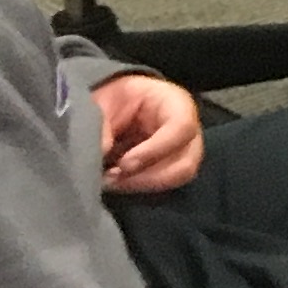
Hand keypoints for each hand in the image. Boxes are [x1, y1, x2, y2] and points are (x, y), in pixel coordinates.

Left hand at [94, 72, 204, 194]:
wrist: (116, 107)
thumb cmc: (115, 100)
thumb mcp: (103, 102)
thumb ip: (101, 125)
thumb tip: (101, 152)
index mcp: (175, 103)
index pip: (181, 127)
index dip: (154, 150)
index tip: (122, 165)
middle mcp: (187, 130)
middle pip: (186, 162)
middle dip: (148, 177)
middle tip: (113, 179)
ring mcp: (183, 151)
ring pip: (177, 178)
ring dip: (142, 185)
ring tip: (111, 181)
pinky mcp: (172, 168)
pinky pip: (164, 186)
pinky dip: (139, 188)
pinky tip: (117, 183)